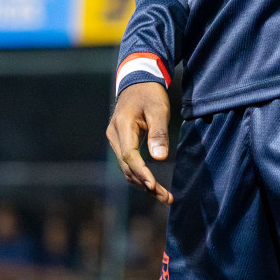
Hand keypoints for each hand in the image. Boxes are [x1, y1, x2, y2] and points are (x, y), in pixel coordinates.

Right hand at [107, 81, 174, 203]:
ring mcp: (115, 140)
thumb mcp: (159, 109)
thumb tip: (160, 158)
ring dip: (143, 183)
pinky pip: (129, 163)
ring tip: (163, 196)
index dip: (141, 172)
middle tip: (165, 198)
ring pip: (127, 168)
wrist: (137, 81)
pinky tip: (153, 184)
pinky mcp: (121, 142)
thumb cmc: (150, 93)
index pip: (129, 156)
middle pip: (127, 167)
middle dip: (146, 184)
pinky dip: (140, 174)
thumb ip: (159, 132)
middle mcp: (114, 136)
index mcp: (122, 126)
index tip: (154, 185)